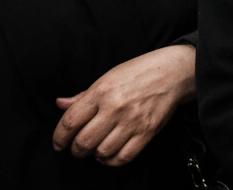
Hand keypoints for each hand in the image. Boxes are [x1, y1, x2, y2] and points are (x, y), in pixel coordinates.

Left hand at [53, 44, 195, 166]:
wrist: (173, 72)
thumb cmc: (139, 72)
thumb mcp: (108, 77)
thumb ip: (83, 95)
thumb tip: (60, 104)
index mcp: (102, 91)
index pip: (70, 122)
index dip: (59, 138)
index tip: (59, 144)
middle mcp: (116, 107)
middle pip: (84, 142)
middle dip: (76, 150)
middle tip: (78, 148)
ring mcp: (133, 120)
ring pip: (102, 152)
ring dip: (95, 155)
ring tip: (96, 149)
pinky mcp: (148, 131)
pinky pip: (124, 156)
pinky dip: (112, 160)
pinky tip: (110, 153)